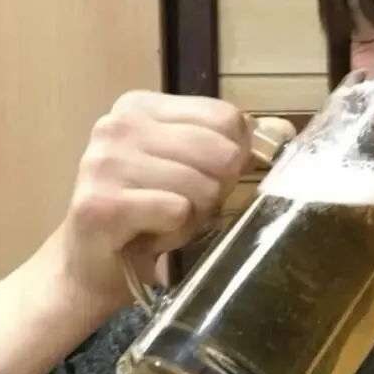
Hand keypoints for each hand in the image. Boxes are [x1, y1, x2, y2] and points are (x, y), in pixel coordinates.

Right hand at [53, 91, 255, 304]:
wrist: (93, 266)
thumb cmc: (148, 214)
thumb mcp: (189, 168)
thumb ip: (225, 144)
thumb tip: (280, 132)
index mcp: (141, 107)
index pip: (225, 117)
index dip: (235, 154)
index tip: (212, 177)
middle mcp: (118, 125)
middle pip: (220, 152)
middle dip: (216, 188)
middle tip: (185, 206)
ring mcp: (105, 162)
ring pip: (201, 185)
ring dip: (194, 215)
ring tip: (164, 220)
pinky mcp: (101, 204)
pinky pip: (176, 211)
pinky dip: (175, 231)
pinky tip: (150, 233)